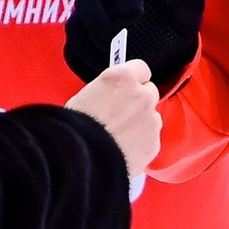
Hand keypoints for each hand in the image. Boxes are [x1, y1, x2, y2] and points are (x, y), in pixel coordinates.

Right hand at [63, 0, 204, 90]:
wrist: (158, 50)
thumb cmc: (170, 28)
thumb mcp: (184, 19)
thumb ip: (188, 5)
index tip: (135, 15)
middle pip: (85, 2)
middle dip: (96, 22)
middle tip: (110, 43)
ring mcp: (85, 22)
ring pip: (74, 29)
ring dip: (87, 47)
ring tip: (105, 65)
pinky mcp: (79, 44)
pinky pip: (72, 53)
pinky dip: (82, 64)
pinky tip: (98, 75)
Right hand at [67, 61, 159, 189]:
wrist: (81, 159)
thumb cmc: (75, 127)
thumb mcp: (87, 95)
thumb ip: (109, 91)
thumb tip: (115, 95)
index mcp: (123, 78)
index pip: (141, 68)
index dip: (132, 80)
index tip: (126, 88)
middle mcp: (142, 96)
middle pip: (149, 92)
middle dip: (138, 101)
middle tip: (120, 114)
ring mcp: (151, 120)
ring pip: (151, 117)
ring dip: (140, 123)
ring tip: (118, 136)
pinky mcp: (154, 142)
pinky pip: (150, 139)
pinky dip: (140, 143)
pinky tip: (122, 149)